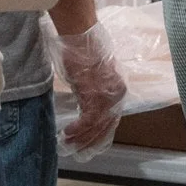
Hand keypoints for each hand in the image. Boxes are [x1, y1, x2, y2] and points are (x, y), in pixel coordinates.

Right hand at [58, 25, 128, 153]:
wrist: (81, 34)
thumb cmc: (83, 48)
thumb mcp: (92, 72)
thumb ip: (93, 87)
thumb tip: (86, 99)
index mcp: (119, 89)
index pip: (112, 119)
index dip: (100, 134)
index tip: (89, 143)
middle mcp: (117, 95)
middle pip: (106, 126)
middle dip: (91, 141)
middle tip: (77, 150)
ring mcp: (106, 95)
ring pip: (96, 126)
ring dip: (81, 138)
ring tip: (67, 144)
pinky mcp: (94, 94)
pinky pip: (87, 119)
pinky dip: (77, 129)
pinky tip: (67, 133)